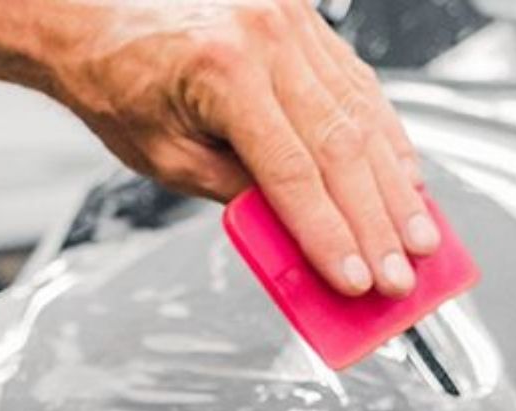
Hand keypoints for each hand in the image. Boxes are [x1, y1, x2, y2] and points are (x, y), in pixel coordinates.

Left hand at [36, 0, 437, 295]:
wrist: (97, 13)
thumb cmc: (119, 80)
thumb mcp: (165, 156)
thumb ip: (237, 194)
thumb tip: (300, 238)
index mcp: (224, 70)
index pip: (295, 172)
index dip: (331, 234)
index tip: (357, 279)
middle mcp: (267, 37)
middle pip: (342, 147)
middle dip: (377, 222)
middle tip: (400, 275)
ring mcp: (293, 23)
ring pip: (363, 117)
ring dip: (396, 187)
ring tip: (418, 238)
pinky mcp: (307, 22)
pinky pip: (359, 89)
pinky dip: (386, 139)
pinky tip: (405, 180)